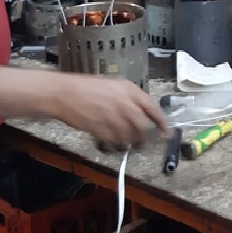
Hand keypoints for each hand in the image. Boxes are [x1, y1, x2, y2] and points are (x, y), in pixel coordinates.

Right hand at [53, 75, 169, 148]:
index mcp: (129, 90)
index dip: (162, 123)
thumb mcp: (112, 87)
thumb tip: (138, 114)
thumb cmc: (86, 87)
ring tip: (124, 144)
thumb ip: (127, 100)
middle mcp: (125, 103)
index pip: (153, 108)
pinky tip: (110, 143)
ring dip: (128, 143)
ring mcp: (114, 117)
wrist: (64, 93)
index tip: (167, 133)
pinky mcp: (102, 130)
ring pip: (129, 137)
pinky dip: (115, 146)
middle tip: (141, 144)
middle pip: (143, 127)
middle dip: (143, 138)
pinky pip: (114, 142)